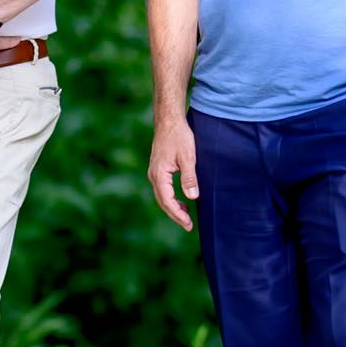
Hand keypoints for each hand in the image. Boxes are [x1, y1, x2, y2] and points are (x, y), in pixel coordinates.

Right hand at [147, 113, 200, 230]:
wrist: (169, 120)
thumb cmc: (179, 136)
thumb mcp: (188, 157)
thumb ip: (189, 178)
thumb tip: (192, 197)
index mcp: (159, 175)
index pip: (168, 202)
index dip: (178, 215)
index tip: (189, 225)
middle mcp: (153, 176)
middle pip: (163, 202)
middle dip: (175, 215)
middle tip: (188, 226)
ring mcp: (154, 172)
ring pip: (162, 196)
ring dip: (173, 208)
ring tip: (186, 216)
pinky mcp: (157, 169)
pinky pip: (163, 189)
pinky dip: (171, 198)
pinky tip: (182, 200)